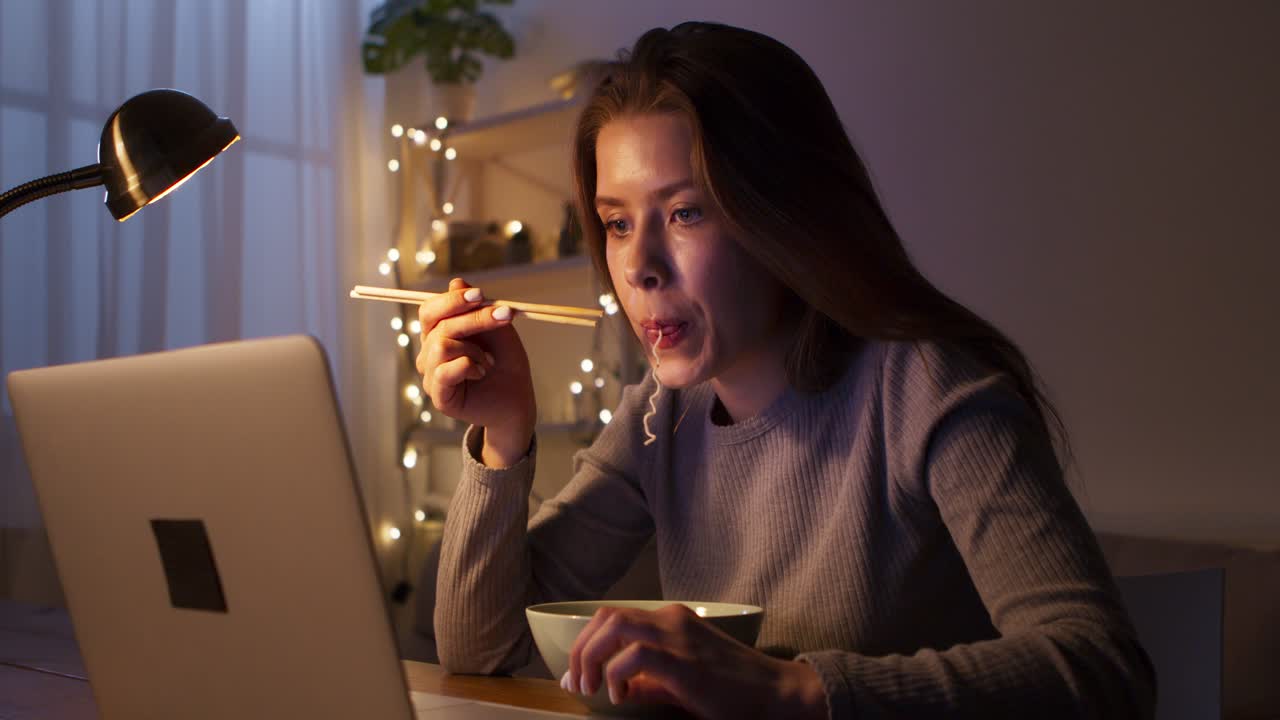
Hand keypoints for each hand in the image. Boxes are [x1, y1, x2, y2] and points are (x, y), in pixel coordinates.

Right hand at [415, 277, 535, 458]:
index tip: (480, 294)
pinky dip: (468, 367)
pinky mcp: (439, 396)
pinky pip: (445, 371)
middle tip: (503, 316)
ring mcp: (431, 375)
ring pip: (441, 346)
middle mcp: (429, 354)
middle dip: (472, 317)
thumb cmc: (506, 365)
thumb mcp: (498, 331)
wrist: (517, 401)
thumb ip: (478, 308)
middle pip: (437, 324)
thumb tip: (455, 282)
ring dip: (473, 349)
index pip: (430, 310)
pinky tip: (481, 373)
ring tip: (487, 361)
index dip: (453, 300)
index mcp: (438, 334)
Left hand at [564, 604, 825, 719]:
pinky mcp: (683, 662)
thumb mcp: (682, 681)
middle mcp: (670, 619)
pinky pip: (634, 655)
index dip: (585, 644)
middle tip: (579, 685)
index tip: (576, 678)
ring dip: (591, 658)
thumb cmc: (732, 692)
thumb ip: (649, 681)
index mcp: (669, 620)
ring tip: (593, 689)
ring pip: (613, 626)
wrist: (776, 695)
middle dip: (580, 651)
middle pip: (604, 616)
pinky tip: (621, 696)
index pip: (611, 616)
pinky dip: (616, 674)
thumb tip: (613, 688)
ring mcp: (677, 637)